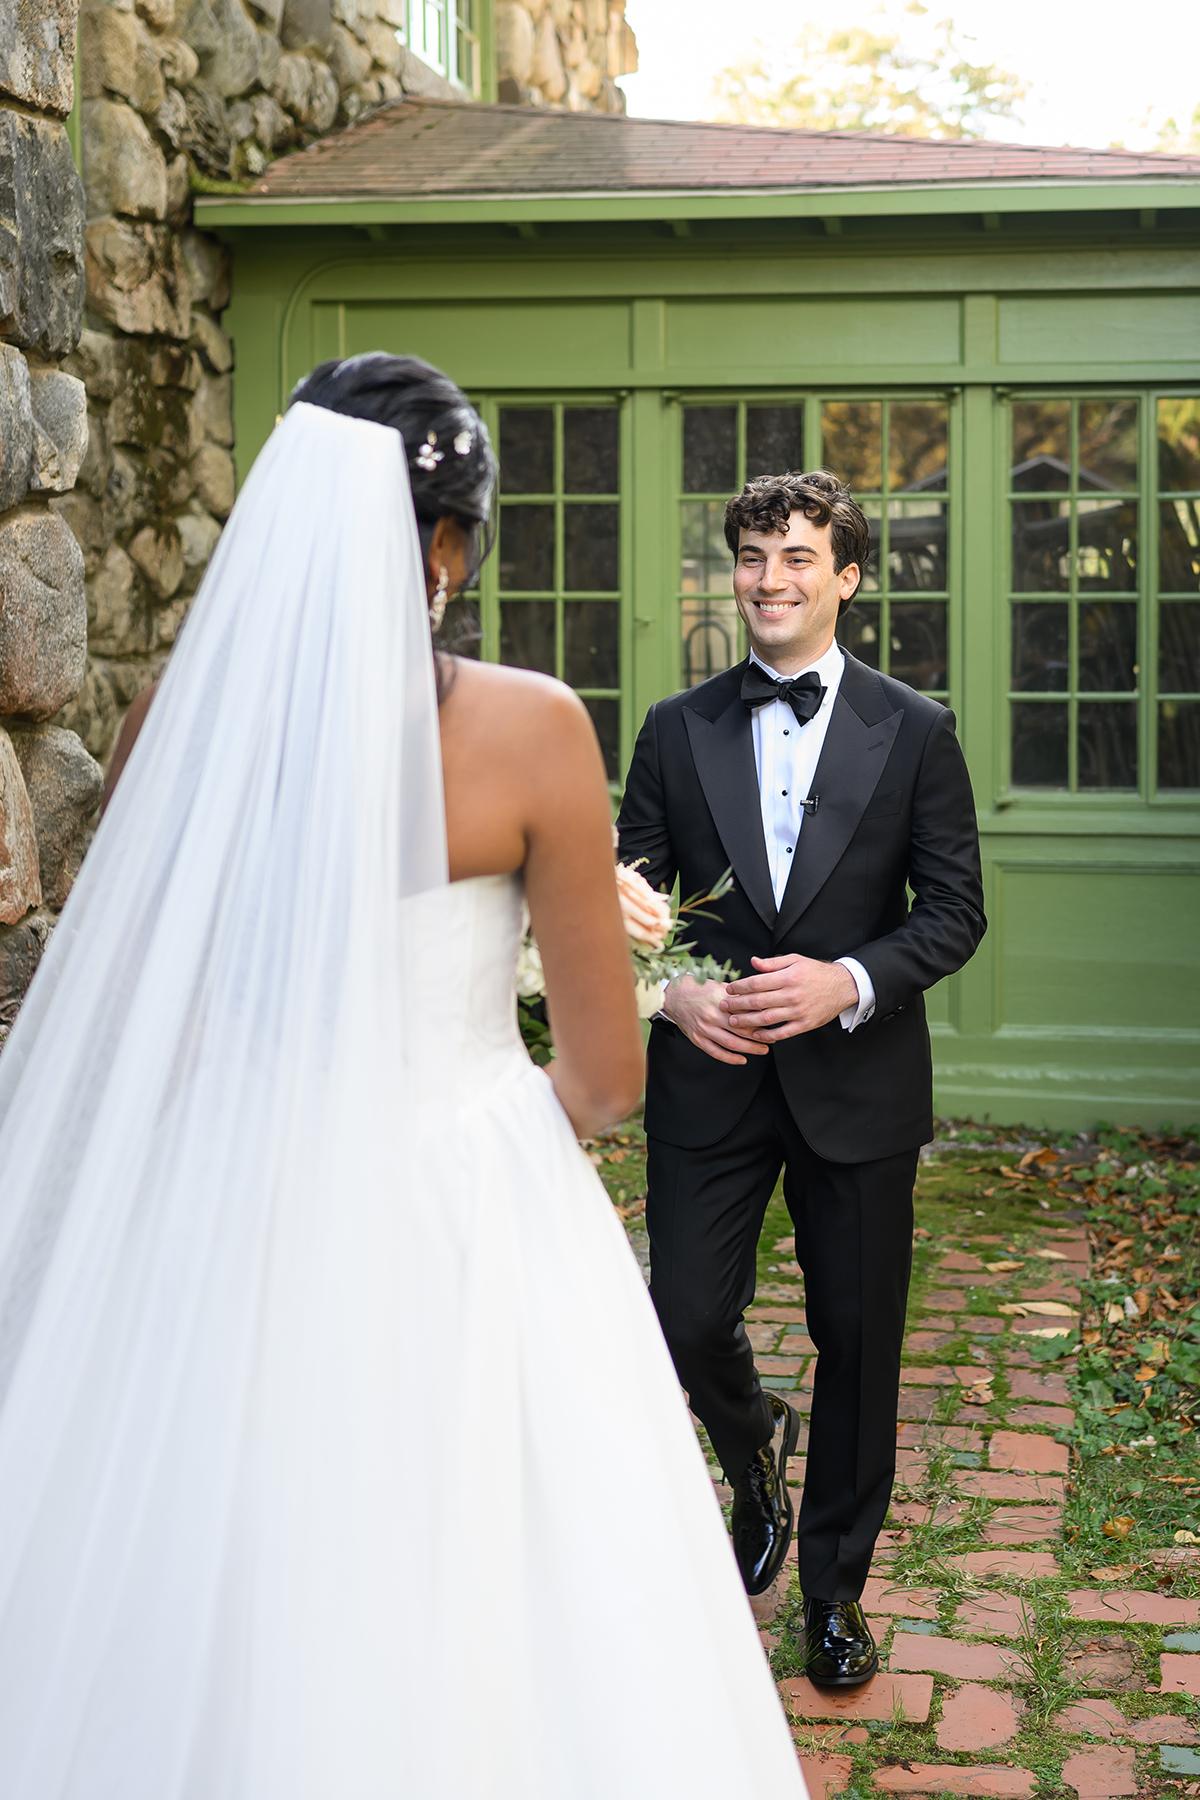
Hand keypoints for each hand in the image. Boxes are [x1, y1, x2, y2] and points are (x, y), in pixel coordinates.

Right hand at [662, 974, 770, 1065]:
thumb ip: (737, 994)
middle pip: (741, 1029)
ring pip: (731, 1043)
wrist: (673, 996)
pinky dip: (730, 1058)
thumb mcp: (719, 986)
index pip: (746, 1011)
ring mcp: (704, 1028)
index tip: (773, 1021)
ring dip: (749, 1049)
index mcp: (720, 999)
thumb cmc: (698, 989)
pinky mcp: (697, 1038)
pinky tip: (742, 1059)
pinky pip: (716, 1052)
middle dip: (759, 1036)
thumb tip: (759, 998)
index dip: (761, 1018)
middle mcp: (712, 1015)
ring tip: (763, 1050)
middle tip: (772, 1038)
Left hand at [721, 955, 858, 1042]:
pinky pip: (783, 1032)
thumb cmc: (816, 972)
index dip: (740, 987)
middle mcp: (792, 995)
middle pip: (758, 1001)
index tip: (729, 989)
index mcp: (788, 977)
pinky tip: (756, 1034)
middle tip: (723, 1006)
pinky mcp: (805, 1024)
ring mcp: (798, 1011)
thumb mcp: (795, 960)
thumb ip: (773, 963)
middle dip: (738, 1004)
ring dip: (747, 1021)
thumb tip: (752, 962)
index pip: (757, 983)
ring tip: (733, 1021)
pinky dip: (767, 1035)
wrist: (843, 986)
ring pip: (767, 1018)